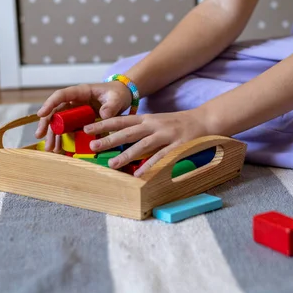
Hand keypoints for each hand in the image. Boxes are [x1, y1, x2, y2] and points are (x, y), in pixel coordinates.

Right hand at [35, 82, 132, 151]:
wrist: (123, 97)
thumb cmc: (118, 93)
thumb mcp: (117, 98)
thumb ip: (111, 106)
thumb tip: (103, 114)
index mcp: (81, 92)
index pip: (61, 95)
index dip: (50, 103)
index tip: (41, 114)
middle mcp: (75, 101)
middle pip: (56, 111)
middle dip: (47, 123)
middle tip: (40, 136)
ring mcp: (76, 111)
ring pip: (60, 122)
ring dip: (54, 135)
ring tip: (51, 149)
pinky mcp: (79, 120)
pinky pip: (69, 129)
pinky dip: (64, 139)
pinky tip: (60, 149)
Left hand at [83, 109, 209, 175]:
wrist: (205, 119)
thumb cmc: (178, 123)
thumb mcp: (157, 122)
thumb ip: (141, 129)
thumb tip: (119, 139)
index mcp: (148, 118)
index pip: (122, 120)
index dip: (104, 124)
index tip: (87, 128)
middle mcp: (154, 125)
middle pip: (128, 132)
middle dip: (109, 139)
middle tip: (93, 146)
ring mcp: (166, 135)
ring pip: (143, 145)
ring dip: (126, 155)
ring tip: (112, 165)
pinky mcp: (178, 145)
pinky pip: (161, 157)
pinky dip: (150, 166)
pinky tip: (139, 175)